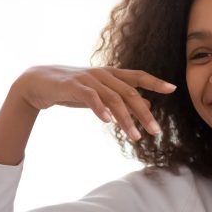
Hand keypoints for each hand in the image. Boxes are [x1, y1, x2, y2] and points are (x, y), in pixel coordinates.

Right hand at [14, 66, 176, 140]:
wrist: (38, 83)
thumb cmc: (71, 89)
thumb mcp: (99, 94)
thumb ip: (122, 99)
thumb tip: (148, 104)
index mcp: (110, 74)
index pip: (137, 76)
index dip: (155, 82)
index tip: (172, 89)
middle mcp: (102, 74)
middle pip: (129, 92)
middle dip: (144, 113)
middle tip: (156, 131)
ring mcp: (87, 79)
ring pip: (113, 98)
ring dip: (126, 119)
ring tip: (135, 137)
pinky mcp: (73, 86)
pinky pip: (90, 98)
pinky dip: (100, 109)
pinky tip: (107, 122)